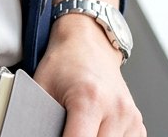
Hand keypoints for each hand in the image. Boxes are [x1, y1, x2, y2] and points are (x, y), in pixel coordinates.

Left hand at [34, 15, 144, 136]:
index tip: (55, 136)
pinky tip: (96, 130)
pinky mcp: (137, 122)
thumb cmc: (64, 61)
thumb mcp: (42, 85)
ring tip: (80, 127)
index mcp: (89, 98)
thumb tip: (31, 130)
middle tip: (64, 129)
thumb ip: (39, 115)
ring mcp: (130, 116)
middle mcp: (115, 108)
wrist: (88, 40)